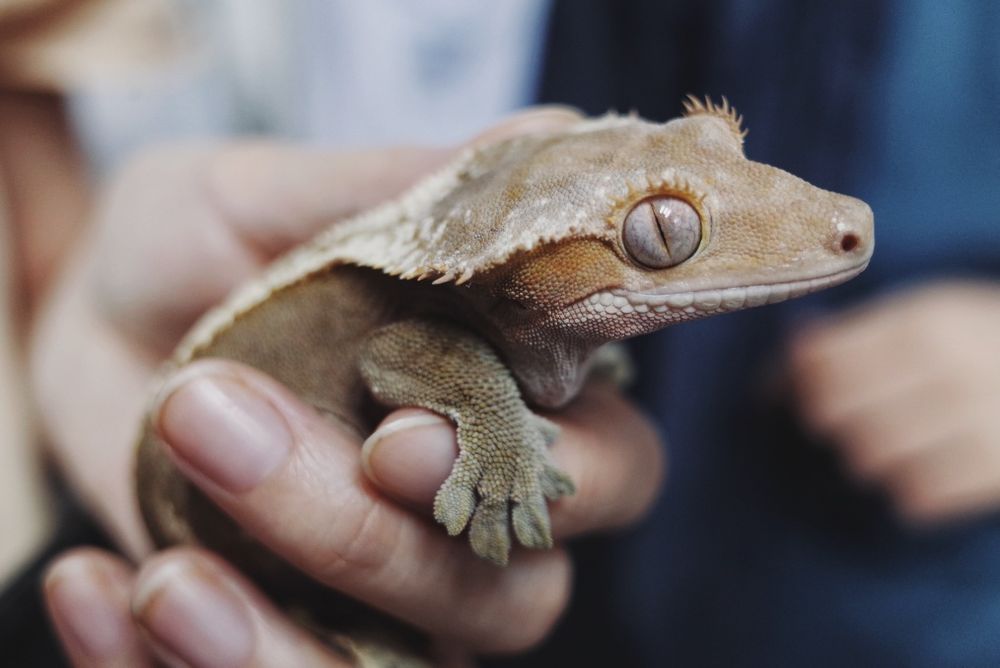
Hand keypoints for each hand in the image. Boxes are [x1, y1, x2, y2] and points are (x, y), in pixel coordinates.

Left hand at [31, 107, 664, 658]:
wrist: (89, 328)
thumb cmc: (195, 253)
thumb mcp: (261, 199)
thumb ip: (395, 189)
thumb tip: (547, 136)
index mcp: (504, 401)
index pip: (606, 462)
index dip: (542, 469)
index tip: (404, 432)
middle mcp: (465, 515)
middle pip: (516, 593)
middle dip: (382, 544)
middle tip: (230, 433)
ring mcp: (383, 597)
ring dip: (277, 638)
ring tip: (166, 563)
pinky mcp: (290, 639)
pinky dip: (184, 666)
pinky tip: (109, 588)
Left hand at [790, 282, 999, 521]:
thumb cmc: (983, 342)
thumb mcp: (930, 315)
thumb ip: (857, 334)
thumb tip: (783, 364)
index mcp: (924, 323)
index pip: (823, 359)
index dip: (792, 379)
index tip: (788, 391)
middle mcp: (948, 368)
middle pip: (835, 410)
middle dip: (824, 419)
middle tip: (839, 422)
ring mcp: (978, 421)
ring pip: (868, 456)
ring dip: (863, 456)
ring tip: (884, 445)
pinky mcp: (997, 469)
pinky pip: (916, 495)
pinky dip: (906, 489)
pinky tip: (919, 470)